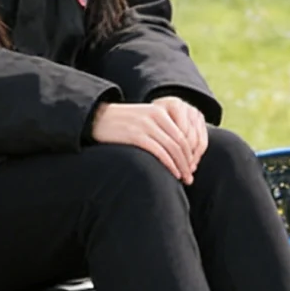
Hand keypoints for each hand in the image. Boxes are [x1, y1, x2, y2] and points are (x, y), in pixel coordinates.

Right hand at [90, 97, 207, 182]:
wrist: (97, 118)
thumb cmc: (121, 123)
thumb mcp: (143, 119)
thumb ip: (160, 129)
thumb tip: (177, 150)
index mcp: (160, 111)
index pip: (183, 134)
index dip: (191, 153)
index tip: (192, 167)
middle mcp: (155, 116)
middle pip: (180, 142)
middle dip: (188, 162)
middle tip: (190, 177)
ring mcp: (145, 125)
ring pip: (172, 148)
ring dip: (181, 166)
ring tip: (184, 179)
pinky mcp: (135, 135)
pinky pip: (159, 152)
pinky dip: (169, 164)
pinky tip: (173, 174)